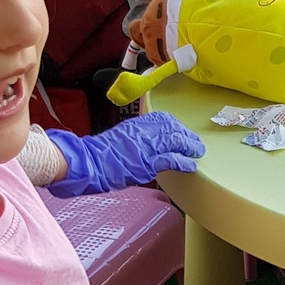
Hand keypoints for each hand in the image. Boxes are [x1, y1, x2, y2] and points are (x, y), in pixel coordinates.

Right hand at [45, 115, 204, 195]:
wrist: (87, 163)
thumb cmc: (98, 154)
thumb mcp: (119, 138)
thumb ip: (135, 138)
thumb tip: (146, 144)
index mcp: (135, 124)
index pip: (163, 120)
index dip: (176, 126)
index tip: (183, 132)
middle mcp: (142, 132)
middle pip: (172, 129)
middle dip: (187, 136)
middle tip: (196, 143)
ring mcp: (145, 146)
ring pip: (175, 141)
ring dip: (189, 147)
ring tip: (197, 152)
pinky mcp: (146, 163)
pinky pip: (171, 159)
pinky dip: (183, 161)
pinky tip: (190, 165)